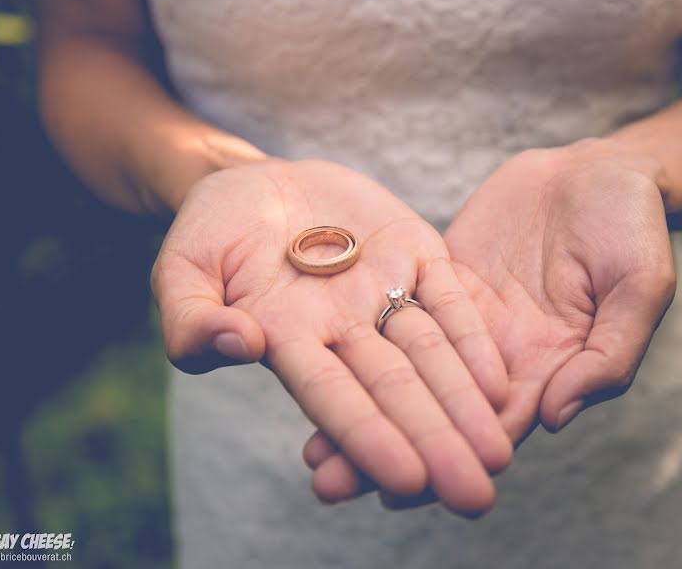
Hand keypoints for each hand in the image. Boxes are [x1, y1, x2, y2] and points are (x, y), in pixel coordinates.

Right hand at [150, 159, 511, 515]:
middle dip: (435, 442)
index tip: (408, 481)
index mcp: (288, 340)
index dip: (367, 437)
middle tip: (475, 497)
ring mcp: (383, 290)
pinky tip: (499, 383)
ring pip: (431, 354)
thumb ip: (191, 316)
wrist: (259, 185)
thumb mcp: (182, 269)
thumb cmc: (210, 233)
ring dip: (465, 402)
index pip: (332, 398)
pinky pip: (449, 298)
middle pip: (395, 390)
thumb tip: (238, 343)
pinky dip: (474, 338)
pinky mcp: (415, 252)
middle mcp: (344, 328)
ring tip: (499, 453)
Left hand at [303, 139, 676, 504]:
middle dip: (387, 449)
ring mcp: (468, 319)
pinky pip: (398, 315)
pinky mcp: (443, 281)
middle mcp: (502, 355)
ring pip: (409, 374)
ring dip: (362, 409)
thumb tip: (555, 417)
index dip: (448, 459)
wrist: (598, 170)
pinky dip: (364, 346)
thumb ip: (609, 353)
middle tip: (328, 485)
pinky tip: (319, 362)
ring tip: (310, 451)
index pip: (495, 428)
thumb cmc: (633, 225)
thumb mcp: (641, 285)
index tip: (400, 494)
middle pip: (438, 413)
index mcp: (551, 367)